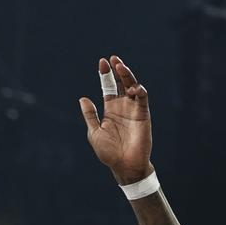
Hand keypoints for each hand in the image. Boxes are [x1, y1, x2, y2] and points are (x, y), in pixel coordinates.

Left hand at [78, 55, 153, 184]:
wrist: (124, 165)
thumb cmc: (108, 152)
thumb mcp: (94, 131)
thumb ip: (90, 115)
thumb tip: (82, 98)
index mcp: (110, 109)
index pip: (108, 87)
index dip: (105, 75)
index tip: (101, 62)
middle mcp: (122, 106)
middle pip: (120, 83)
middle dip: (117, 70)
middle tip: (112, 58)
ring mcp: (133, 109)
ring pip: (132, 86)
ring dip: (127, 75)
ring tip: (120, 66)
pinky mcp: (143, 114)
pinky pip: (142, 98)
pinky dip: (138, 90)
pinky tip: (131, 87)